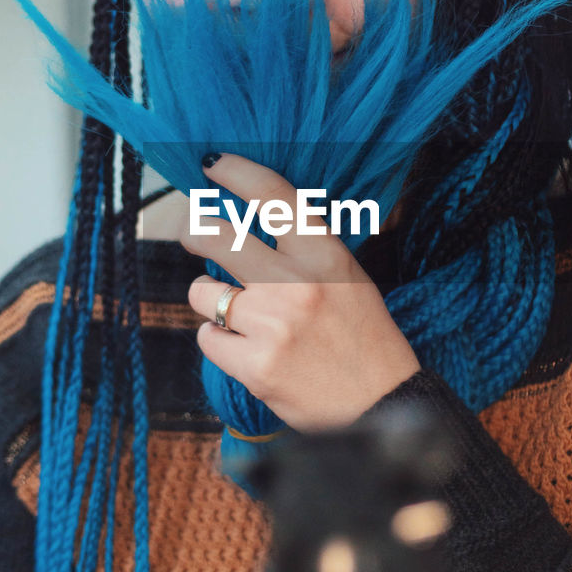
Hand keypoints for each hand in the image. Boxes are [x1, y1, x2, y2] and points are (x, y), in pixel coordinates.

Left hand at [181, 153, 420, 431]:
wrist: (382, 406)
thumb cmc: (365, 339)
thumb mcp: (349, 278)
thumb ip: (305, 250)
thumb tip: (250, 222)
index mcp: (326, 255)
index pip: (274, 195)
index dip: (236, 172)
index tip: (212, 165)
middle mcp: (297, 284)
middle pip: (219, 237)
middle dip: (193, 230)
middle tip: (190, 231)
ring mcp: (273, 325)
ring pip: (203, 292)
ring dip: (209, 300)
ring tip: (234, 314)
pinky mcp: (255, 366)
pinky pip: (208, 338)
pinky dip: (219, 342)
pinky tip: (244, 349)